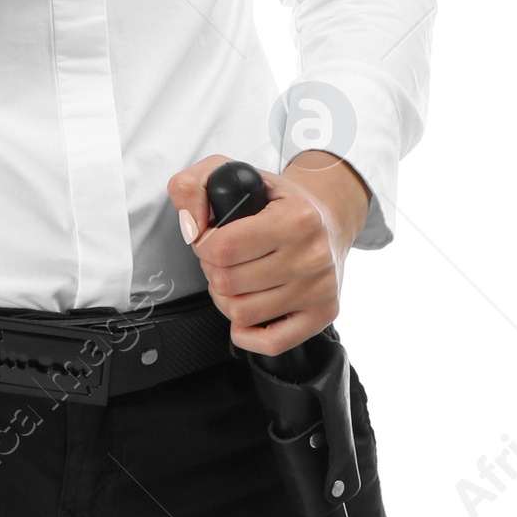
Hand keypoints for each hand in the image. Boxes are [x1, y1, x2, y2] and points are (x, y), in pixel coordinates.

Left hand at [166, 149, 371, 356]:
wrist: (328, 217)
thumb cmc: (279, 201)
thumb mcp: (232, 173)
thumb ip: (192, 186)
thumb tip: (188, 224)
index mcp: (296, 218)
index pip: (223, 248)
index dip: (202, 245)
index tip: (209, 238)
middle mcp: (313, 255)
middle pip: (229, 283)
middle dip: (213, 270)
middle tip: (223, 258)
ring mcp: (320, 288)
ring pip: (243, 313)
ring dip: (226, 299)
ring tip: (234, 279)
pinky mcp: (323, 314)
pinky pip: (272, 343)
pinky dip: (248, 333)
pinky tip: (247, 311)